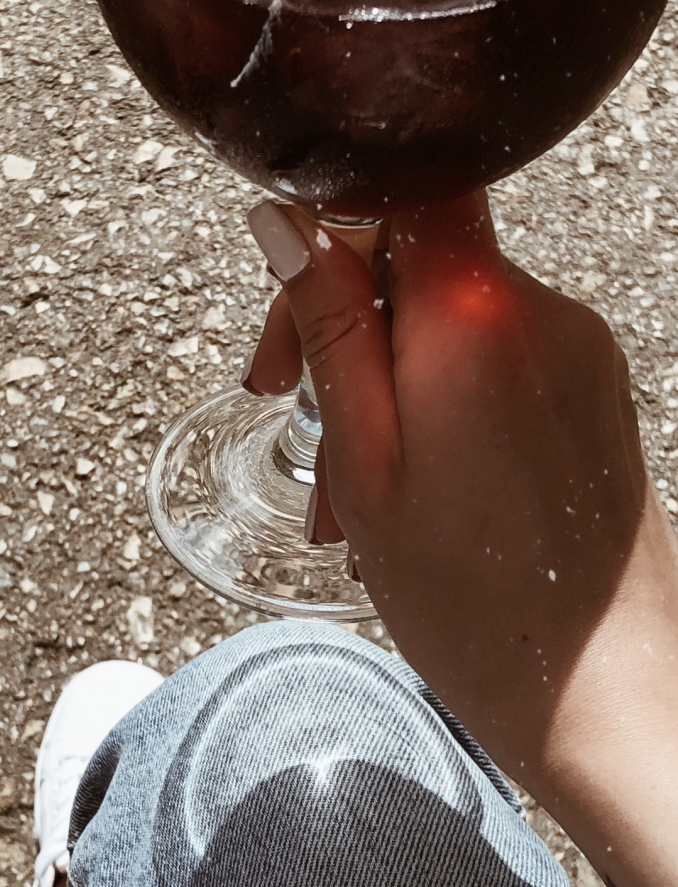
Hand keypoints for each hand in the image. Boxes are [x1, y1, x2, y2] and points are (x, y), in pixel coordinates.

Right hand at [245, 193, 677, 886]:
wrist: (604, 694)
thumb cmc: (473, 600)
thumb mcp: (364, 457)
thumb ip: (327, 326)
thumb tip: (284, 218)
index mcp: (477, 315)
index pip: (399, 192)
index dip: (331, 227)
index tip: (288, 312)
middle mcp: (544, 313)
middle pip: (418, 263)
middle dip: (342, 331)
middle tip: (283, 409)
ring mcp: (582, 355)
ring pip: (451, 328)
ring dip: (387, 393)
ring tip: (351, 505)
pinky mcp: (598, 398)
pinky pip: (497, 369)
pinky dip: (441, 415)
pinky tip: (412, 506)